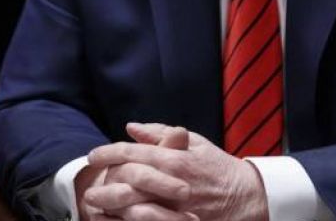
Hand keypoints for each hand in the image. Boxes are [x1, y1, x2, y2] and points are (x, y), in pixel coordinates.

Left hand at [85, 123, 267, 220]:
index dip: (108, 153)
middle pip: (128, 182)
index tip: (93, 156)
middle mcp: (172, 181)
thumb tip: (131, 127)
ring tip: (97, 208)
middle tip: (89, 190)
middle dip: (104, 185)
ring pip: (134, 207)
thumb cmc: (218, 167)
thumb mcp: (195, 143)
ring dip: (113, 207)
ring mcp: (175, 206)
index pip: (133, 153)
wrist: (246, 198)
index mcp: (175, 158)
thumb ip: (161, 133)